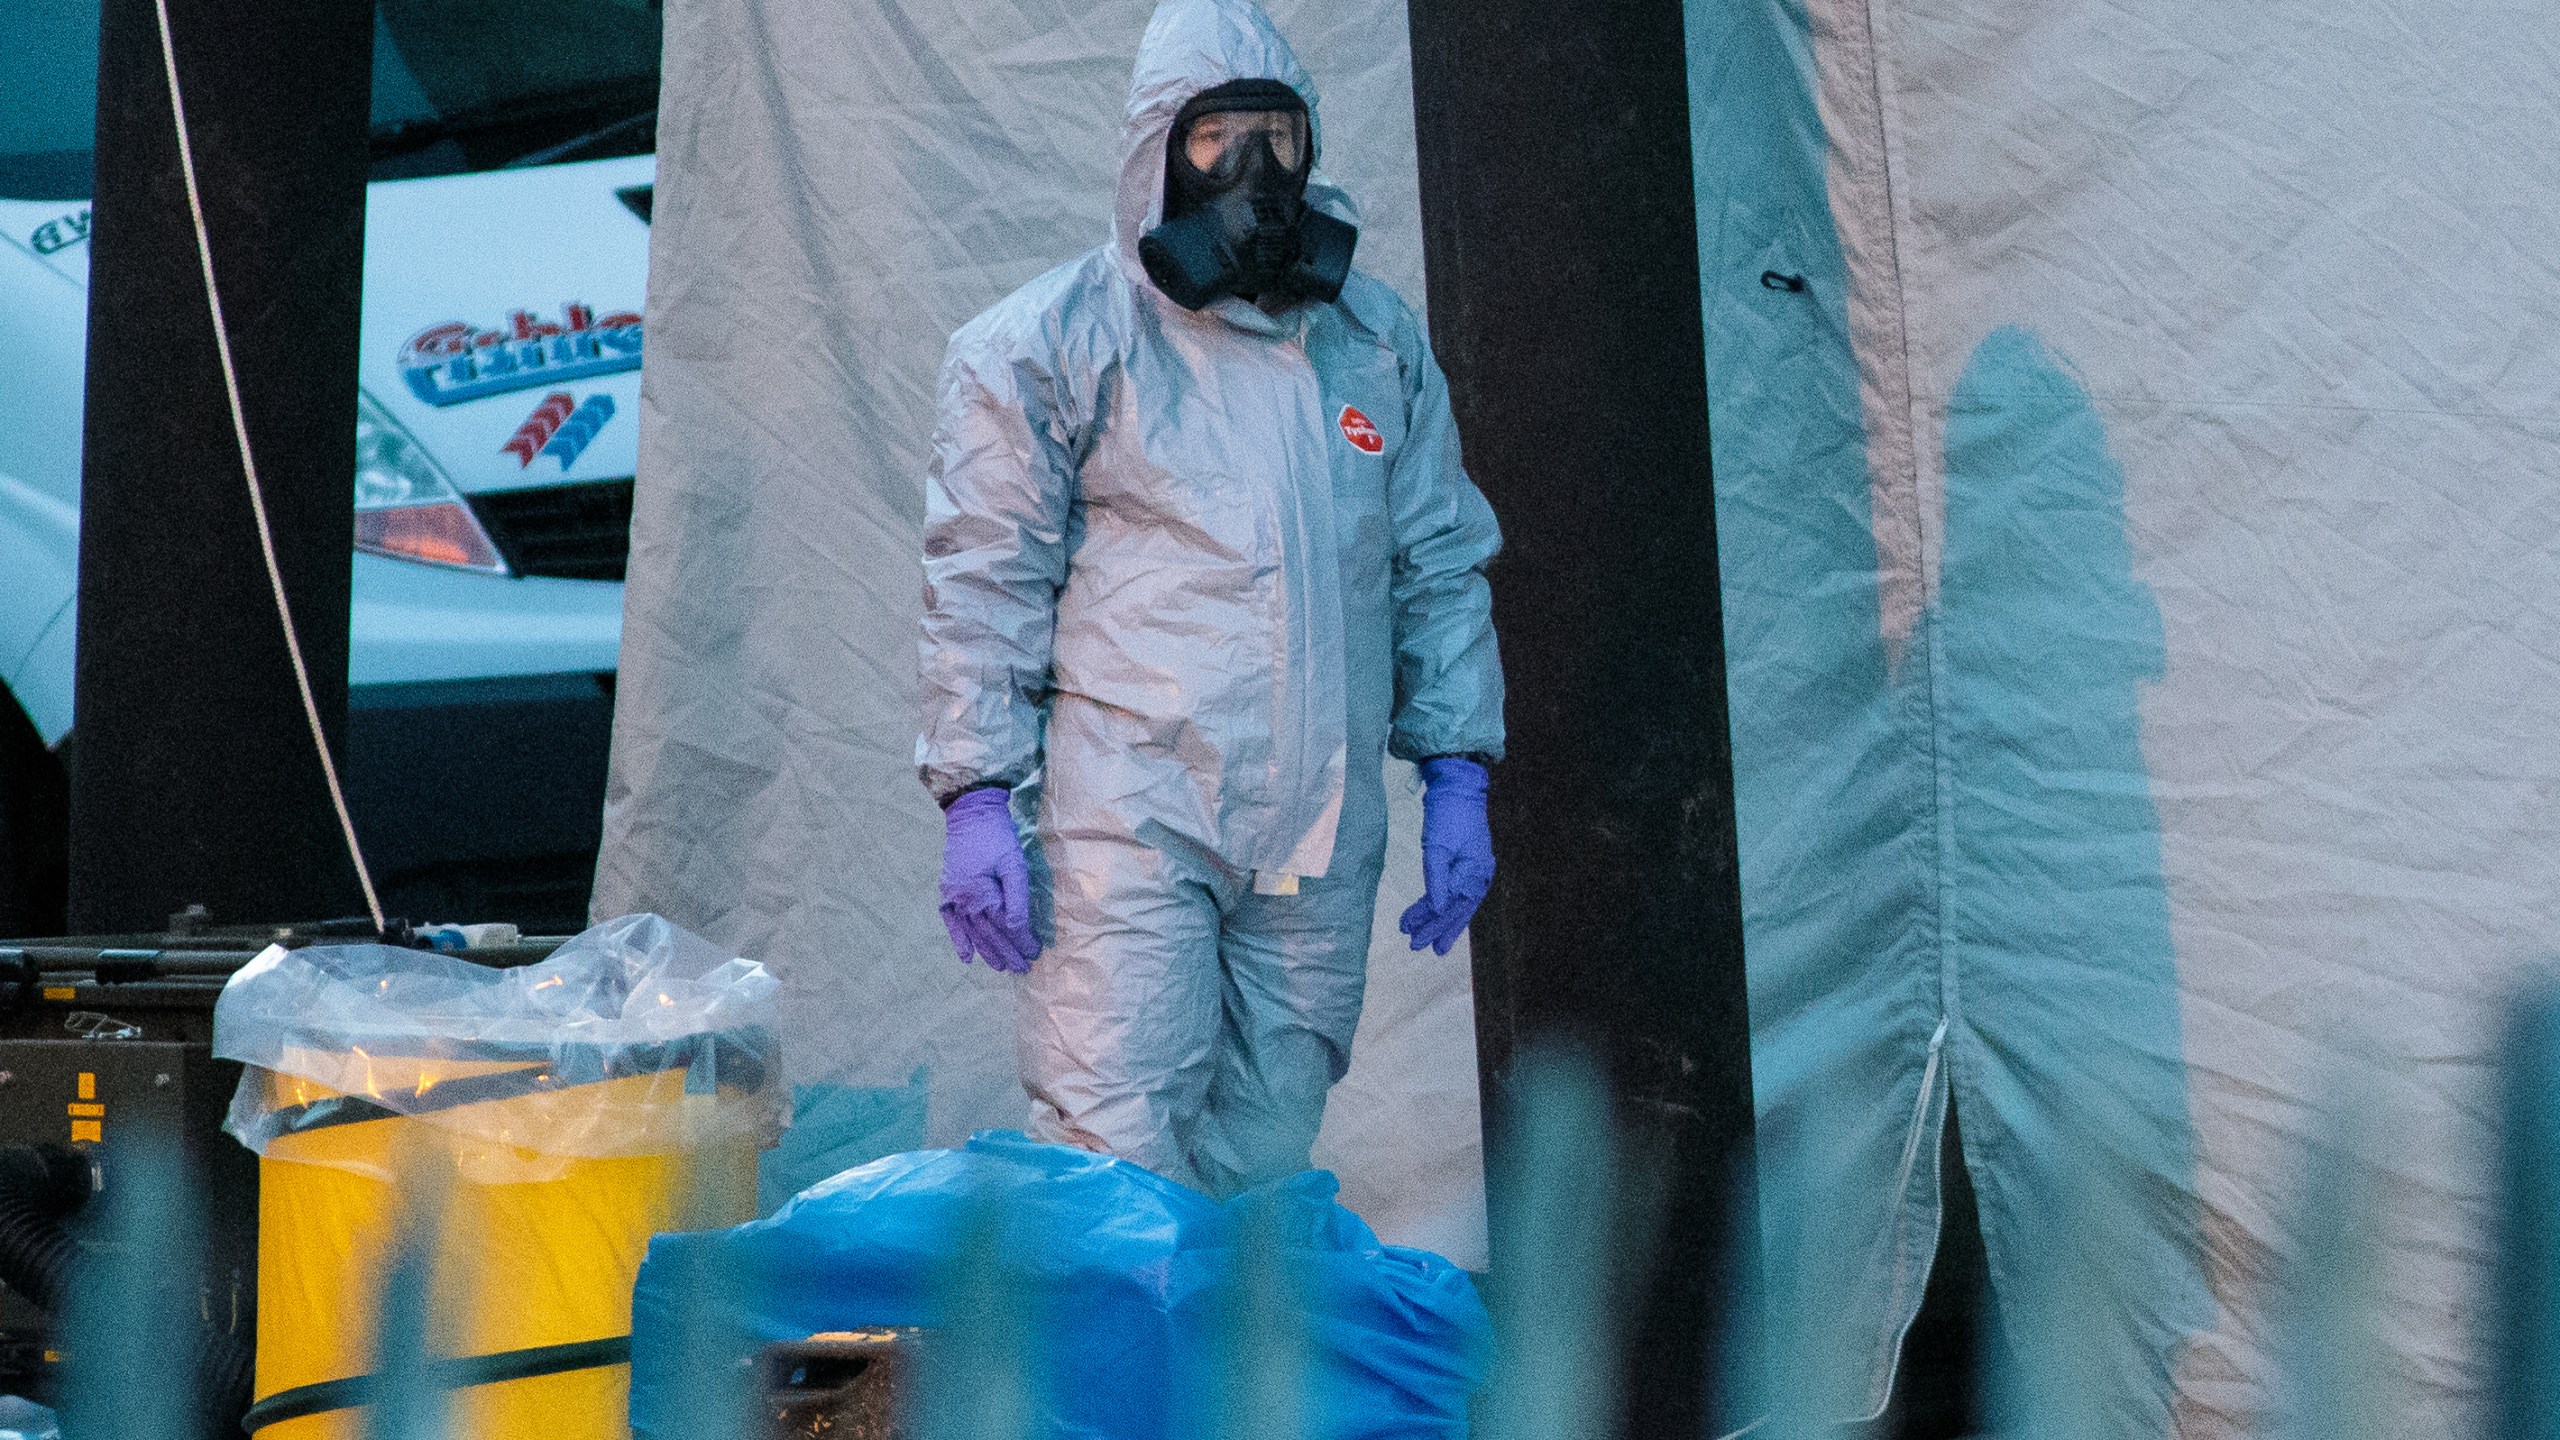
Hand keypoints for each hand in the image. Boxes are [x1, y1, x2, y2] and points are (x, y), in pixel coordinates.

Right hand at [939, 787, 1036, 971]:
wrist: (971, 814)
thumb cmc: (998, 837)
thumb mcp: (1014, 864)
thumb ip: (1017, 898)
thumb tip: (1018, 929)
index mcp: (982, 894)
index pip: (1005, 926)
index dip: (1021, 941)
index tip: (1035, 952)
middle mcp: (964, 900)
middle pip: (989, 934)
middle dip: (1007, 952)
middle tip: (1022, 968)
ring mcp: (953, 897)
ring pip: (972, 932)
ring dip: (987, 952)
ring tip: (1001, 967)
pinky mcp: (947, 892)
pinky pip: (951, 922)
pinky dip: (958, 940)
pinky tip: (967, 957)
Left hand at [1398, 757, 1492, 954]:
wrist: (1458, 787)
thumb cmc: (1448, 814)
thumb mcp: (1437, 846)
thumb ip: (1437, 879)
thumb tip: (1438, 909)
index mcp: (1473, 871)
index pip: (1449, 905)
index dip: (1430, 922)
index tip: (1411, 935)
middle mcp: (1478, 874)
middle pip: (1456, 909)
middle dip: (1436, 928)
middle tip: (1417, 946)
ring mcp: (1475, 869)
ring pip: (1458, 903)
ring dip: (1442, 922)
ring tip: (1429, 941)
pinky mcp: (1468, 863)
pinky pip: (1458, 891)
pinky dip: (1446, 904)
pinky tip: (1439, 915)